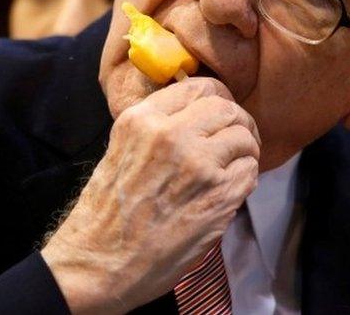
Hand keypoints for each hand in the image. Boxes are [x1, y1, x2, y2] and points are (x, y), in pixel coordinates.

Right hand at [41, 77, 259, 313]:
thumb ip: (155, 127)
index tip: (219, 114)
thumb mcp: (120, 150)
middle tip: (237, 138)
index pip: (197, 87)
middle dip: (236, 121)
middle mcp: (171, 134)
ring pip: (243, 137)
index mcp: (142, 120)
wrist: (101, 262)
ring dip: (245, 150)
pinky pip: (249, 171)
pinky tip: (231, 188)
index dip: (216, 99)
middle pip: (225, 108)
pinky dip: (246, 177)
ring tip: (236, 164)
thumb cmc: (106, 213)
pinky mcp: (218, 196)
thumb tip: (194, 115)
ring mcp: (198, 164)